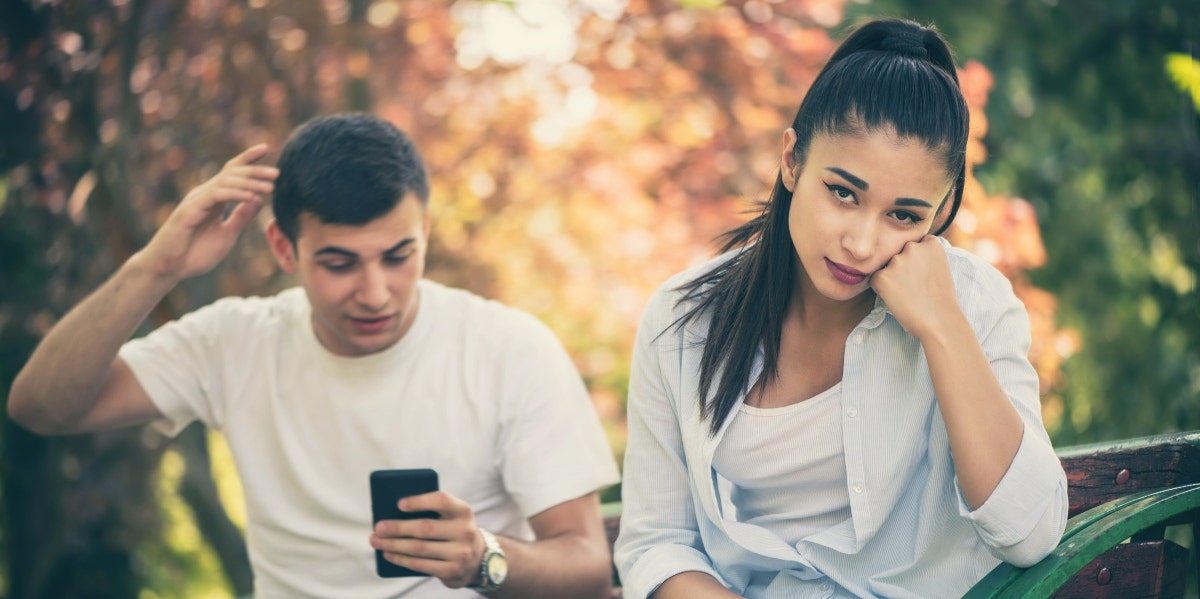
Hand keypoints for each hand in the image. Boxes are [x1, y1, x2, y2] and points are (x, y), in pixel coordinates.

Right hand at [137, 144, 277, 282]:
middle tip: (277, 172)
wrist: (169, 269)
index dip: (247, 159)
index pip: (232, 172)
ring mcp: (196, 200)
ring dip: (249, 183)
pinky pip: (216, 196)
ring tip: (270, 187)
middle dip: (255, 170)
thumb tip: (259, 200)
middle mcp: (204, 195)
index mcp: (214, 199)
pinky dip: (235, 195)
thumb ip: (241, 217)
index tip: (266, 148)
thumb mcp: (227, 234)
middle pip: (231, 173)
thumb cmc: (195, 253)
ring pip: (225, 182)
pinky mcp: (190, 210)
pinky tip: (251, 198)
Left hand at [369, 491, 486, 587]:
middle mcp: (464, 530)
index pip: (441, 500)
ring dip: (394, 545)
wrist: (478, 558)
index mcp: (462, 510)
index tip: (398, 504)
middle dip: (397, 528)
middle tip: (378, 527)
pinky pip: (421, 565)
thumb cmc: (453, 530)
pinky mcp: (452, 570)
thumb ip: (431, 512)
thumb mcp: (450, 517)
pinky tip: (389, 554)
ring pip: (419, 548)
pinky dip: (401, 559)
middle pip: (425, 528)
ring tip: (377, 541)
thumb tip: (392, 513)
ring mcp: (460, 552)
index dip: (419, 501)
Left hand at [869, 235, 958, 340]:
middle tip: (915, 286)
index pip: (915, 244)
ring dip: (892, 277)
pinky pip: (876, 279)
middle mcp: (912, 247)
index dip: (917, 261)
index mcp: (931, 243)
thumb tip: (903, 255)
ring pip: (887, 266)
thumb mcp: (940, 267)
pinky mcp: (882, 276)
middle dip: (902, 266)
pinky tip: (898, 298)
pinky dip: (882, 289)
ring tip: (908, 293)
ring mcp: (896, 261)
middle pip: (899, 253)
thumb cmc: (941, 299)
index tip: (924, 274)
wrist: (940, 321)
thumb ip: (924, 256)